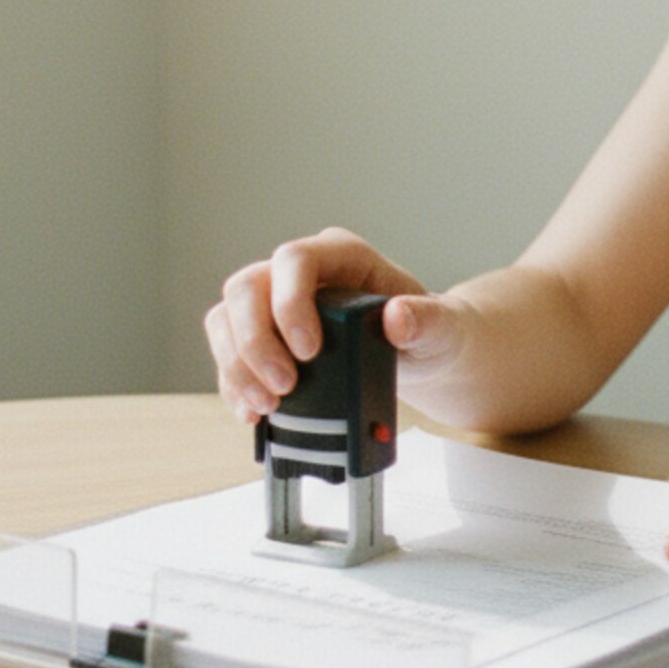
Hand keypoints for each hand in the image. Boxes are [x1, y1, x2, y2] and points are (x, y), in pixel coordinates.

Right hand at [204, 228, 463, 423]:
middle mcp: (302, 273)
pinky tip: (253, 411)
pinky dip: (234, 384)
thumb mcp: (441, 327)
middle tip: (284, 387)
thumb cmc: (431, 332)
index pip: (295, 260)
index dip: (290, 302)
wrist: (424, 357)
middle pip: (247, 288)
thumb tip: (398, 316)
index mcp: (343, 256)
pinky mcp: (264, 336)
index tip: (308, 351)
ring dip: (237, 366)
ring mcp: (276, 302)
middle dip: (254, 342)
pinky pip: (228, 352)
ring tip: (267, 405)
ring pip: (227, 318)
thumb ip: (427, 320)